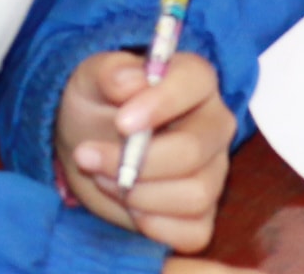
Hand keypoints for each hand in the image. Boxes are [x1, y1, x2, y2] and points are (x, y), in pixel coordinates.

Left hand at [55, 49, 231, 248]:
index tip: (121, 122)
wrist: (89, 145)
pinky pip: (192, 231)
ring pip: (194, 194)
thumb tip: (128, 80)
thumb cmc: (96, 105)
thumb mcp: (89, 80)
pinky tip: (129, 205)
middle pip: (193, 150)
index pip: (196, 83)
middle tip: (89, 156)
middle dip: (135, 162)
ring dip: (138, 194)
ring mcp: (213, 171)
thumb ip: (109, 73)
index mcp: (194, 81)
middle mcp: (213, 125)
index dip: (160, 103)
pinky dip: (152, 225)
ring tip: (104, 177)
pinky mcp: (202, 213)